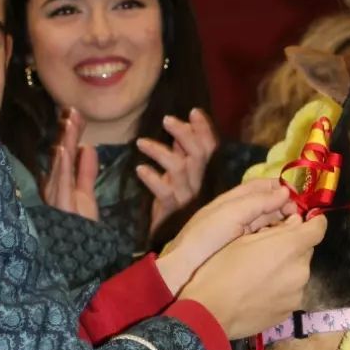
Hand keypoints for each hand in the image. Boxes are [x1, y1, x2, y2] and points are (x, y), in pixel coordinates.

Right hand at [41, 107, 98, 220]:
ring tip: (68, 122)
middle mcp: (54, 188)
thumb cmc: (79, 229)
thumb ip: (86, 172)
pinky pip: (61, 184)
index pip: (65, 154)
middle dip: (66, 133)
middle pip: (60, 156)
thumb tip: (87, 147)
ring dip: (64, 142)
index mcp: (61, 184)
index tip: (75, 113)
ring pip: (59, 165)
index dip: (70, 134)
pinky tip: (64, 148)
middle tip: (72, 110)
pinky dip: (62, 165)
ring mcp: (56, 198)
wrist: (80, 257)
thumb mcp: (85, 195)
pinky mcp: (61, 208)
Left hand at [136, 108, 218, 233]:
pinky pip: (164, 191)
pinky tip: (139, 169)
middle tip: (166, 120)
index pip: (210, 147)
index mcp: (201, 173)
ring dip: (160, 152)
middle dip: (184, 134)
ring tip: (140, 143)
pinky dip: (152, 178)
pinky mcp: (171, 210)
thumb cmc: (172, 201)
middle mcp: (198, 183)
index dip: (204, 128)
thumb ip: (181, 152)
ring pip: (179, 168)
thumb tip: (181, 126)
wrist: (166, 238)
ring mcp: (186, 197)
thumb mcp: (178, 174)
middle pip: (198, 154)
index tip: (194, 111)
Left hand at [156, 179, 297, 291]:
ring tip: (300, 227)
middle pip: (266, 205)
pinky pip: (264, 242)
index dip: (278, 187)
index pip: (259, 187)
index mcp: (231, 202)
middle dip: (285, 206)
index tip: (299, 192)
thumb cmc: (205, 238)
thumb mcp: (229, 214)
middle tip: (303, 214)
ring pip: (268, 223)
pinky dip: (277, 240)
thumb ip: (256, 202)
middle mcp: (237, 216)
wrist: (182, 273)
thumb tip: (284, 191)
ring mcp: (240, 236)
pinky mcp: (243, 254)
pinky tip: (289, 244)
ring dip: (283, 223)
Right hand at [180, 211, 325, 338]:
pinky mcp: (289, 311)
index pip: (318, 229)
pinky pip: (291, 292)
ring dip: (287, 268)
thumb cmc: (222, 268)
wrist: (211, 311)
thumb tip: (296, 223)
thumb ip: (276, 229)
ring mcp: (297, 294)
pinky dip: (281, 288)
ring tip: (261, 274)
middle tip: (268, 249)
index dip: (314, 222)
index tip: (304, 221)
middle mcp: (301, 270)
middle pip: (305, 251)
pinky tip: (260, 291)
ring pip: (298, 272)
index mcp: (290, 247)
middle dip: (292, 247)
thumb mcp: (244, 239)